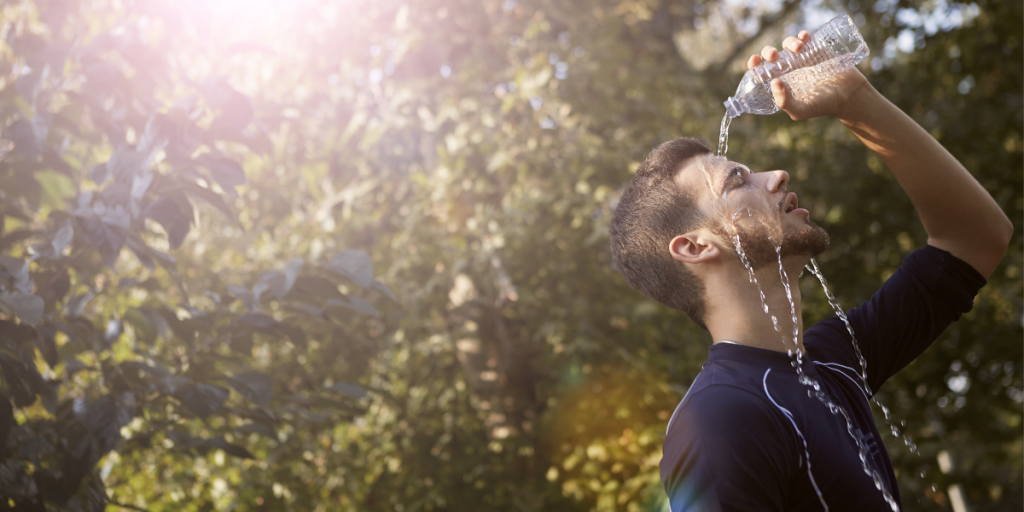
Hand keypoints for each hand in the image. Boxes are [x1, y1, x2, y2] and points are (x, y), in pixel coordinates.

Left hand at [747, 31, 868, 120]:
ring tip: (798, 48)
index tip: (754, 61)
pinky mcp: (817, 49)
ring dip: (789, 42)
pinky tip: (804, 38)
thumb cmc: (823, 105)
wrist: (849, 95)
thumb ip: (785, 102)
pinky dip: (802, 35)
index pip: (761, 71)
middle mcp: (789, 69)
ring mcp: (802, 58)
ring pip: (788, 44)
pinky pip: (805, 37)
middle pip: (771, 55)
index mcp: (781, 82)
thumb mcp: (801, 110)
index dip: (754, 64)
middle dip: (768, 52)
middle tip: (774, 56)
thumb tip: (774, 82)